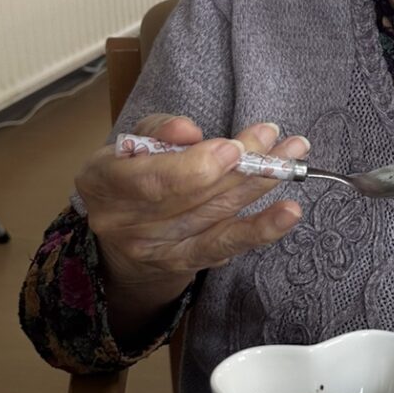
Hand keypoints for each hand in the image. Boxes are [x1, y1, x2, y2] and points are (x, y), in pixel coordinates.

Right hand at [76, 113, 307, 339]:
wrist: (123, 231)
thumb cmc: (134, 170)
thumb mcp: (134, 140)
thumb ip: (158, 129)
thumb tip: (187, 131)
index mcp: (100, 180)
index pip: (148, 179)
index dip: (194, 166)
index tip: (234, 148)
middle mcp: (122, 220)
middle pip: (191, 196)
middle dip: (241, 166)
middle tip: (277, 143)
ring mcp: (153, 247)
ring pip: (215, 214)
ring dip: (259, 184)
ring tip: (292, 158)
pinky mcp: (182, 263)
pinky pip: (225, 246)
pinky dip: (261, 229)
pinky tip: (288, 212)